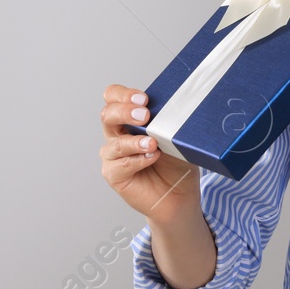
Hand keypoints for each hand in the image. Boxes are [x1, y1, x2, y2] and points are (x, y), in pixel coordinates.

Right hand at [98, 84, 201, 221]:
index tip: (144, 99)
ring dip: (134, 142)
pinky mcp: (114, 175)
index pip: (114, 97)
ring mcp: (114, 155)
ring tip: (152, 143)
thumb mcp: (177, 135)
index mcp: (129, 118)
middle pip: (108, 115)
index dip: (123, 95)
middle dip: (125, 112)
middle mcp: (117, 134)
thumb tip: (179, 105)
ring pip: (114, 143)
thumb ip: (170, 121)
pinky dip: (137, 161)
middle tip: (145, 115)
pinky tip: (151, 158)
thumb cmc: (177, 161)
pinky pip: (119, 165)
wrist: (181, 193)